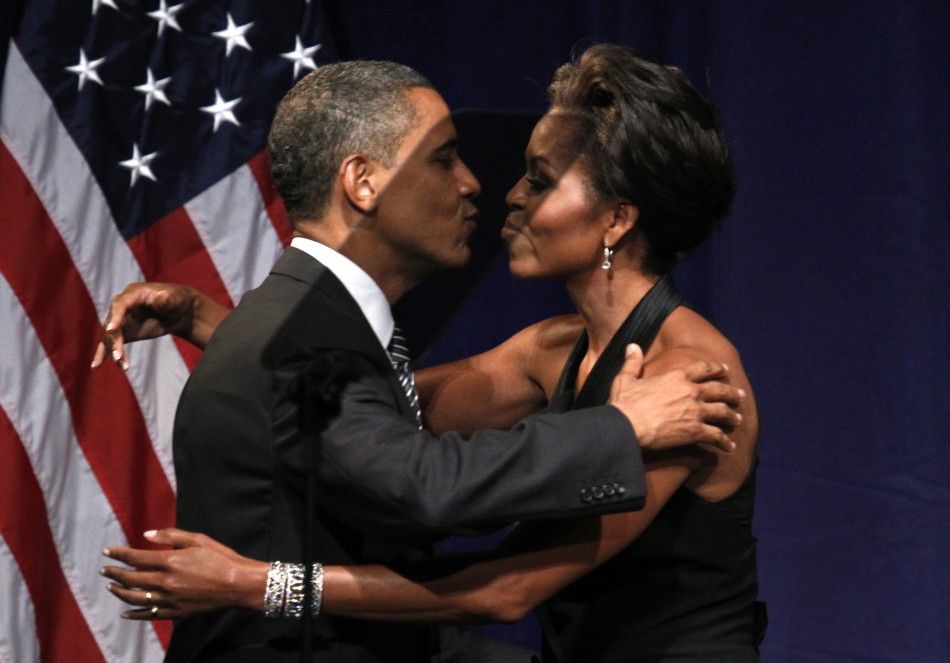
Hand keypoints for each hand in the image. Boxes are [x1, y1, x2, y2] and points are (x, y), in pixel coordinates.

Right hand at [90, 282, 196, 369]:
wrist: (180, 310)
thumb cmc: (177, 299)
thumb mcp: (174, 298)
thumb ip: (166, 299)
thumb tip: (159, 297)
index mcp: (133, 293)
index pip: (120, 304)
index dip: (115, 317)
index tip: (112, 330)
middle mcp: (123, 306)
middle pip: (113, 323)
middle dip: (114, 340)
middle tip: (118, 356)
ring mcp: (121, 320)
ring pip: (111, 336)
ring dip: (113, 351)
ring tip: (122, 365)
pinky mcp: (124, 332)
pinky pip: (112, 343)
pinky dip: (105, 354)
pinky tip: (96, 366)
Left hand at [101, 528, 267, 619]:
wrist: (238, 585)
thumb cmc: (221, 558)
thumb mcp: (198, 539)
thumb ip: (171, 536)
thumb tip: (147, 534)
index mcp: (170, 561)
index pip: (135, 557)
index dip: (118, 554)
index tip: (107, 551)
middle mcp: (166, 582)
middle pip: (131, 579)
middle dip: (114, 573)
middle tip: (105, 570)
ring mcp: (169, 600)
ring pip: (135, 598)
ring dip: (120, 592)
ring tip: (112, 587)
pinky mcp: (176, 612)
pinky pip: (149, 614)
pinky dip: (135, 613)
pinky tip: (126, 611)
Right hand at [608, 344, 742, 452]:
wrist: (627, 426)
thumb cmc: (625, 403)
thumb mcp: (625, 378)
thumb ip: (632, 362)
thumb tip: (633, 346)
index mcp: (676, 377)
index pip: (703, 369)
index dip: (716, 369)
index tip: (724, 370)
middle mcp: (690, 391)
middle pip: (719, 390)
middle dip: (732, 393)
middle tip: (740, 395)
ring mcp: (695, 412)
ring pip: (722, 412)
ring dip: (732, 416)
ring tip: (738, 420)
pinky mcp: (695, 431)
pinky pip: (716, 436)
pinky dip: (725, 442)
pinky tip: (729, 447)